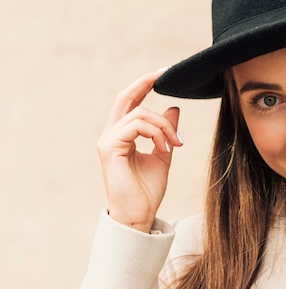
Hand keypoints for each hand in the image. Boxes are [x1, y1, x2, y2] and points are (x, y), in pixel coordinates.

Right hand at [96, 70, 182, 232]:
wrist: (140, 214)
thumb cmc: (148, 190)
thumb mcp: (163, 155)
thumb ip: (166, 132)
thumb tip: (174, 108)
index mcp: (122, 136)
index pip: (130, 103)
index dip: (143, 85)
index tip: (163, 74)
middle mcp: (111, 135)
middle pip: (125, 98)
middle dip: (144, 82)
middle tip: (164, 73)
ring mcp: (107, 140)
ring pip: (139, 114)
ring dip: (163, 126)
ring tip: (175, 144)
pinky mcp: (109, 148)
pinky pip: (136, 126)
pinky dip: (156, 133)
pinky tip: (164, 148)